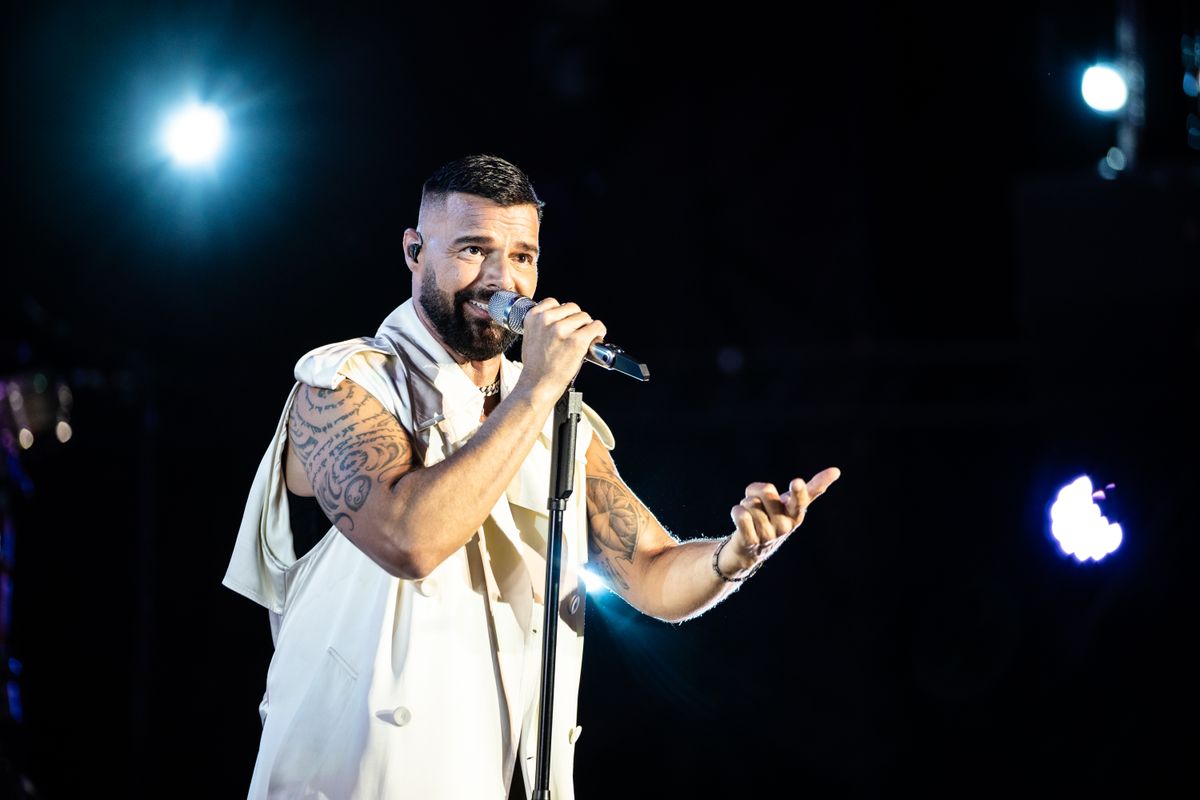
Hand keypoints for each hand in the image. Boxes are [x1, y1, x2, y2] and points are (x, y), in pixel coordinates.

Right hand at [514, 298, 606, 404]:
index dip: (562, 313)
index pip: (553, 302)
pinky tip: (595, 339)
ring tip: (582, 339)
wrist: (538, 385)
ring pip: (584, 316)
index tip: (565, 321)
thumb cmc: (535, 365)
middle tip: (575, 333)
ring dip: (586, 327)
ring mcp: (562, 330)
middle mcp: (547, 320)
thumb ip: (542, 323)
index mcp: (533, 317)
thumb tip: (560, 317)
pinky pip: (596, 326)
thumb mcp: (531, 336)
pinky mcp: (577, 340)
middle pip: (572, 307)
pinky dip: (599, 332)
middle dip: (576, 320)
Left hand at [723, 468, 841, 572]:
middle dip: (756, 491)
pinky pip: (741, 516)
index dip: (799, 491)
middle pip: (766, 491)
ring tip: (750, 516)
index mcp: (795, 513)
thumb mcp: (782, 502)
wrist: (749, 549)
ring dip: (745, 505)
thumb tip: (831, 473)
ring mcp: (769, 535)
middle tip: (757, 502)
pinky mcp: (751, 542)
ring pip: (751, 503)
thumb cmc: (767, 518)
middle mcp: (785, 525)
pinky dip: (737, 512)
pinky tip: (740, 518)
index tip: (797, 482)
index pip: (802, 499)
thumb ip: (789, 490)